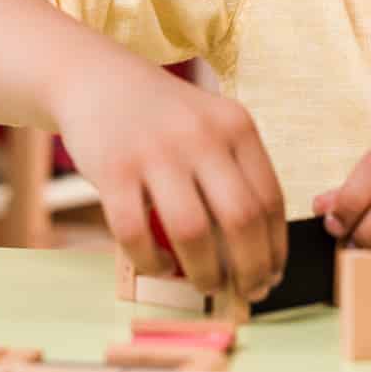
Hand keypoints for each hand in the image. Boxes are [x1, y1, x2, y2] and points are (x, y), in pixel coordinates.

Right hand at [50, 59, 286, 301]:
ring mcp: (155, 151)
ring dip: (205, 273)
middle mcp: (200, 135)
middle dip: (251, 269)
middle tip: (247, 291)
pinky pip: (136, 233)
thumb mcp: (209, 124)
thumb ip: (233, 172)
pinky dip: (152, 261)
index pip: (270, 199)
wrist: (94, 79)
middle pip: (241, 219)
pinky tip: (159, 264)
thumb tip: (259, 251)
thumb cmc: (160, 115)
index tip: (272, 274)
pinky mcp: (113, 169)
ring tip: (207, 285)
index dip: (276, 247)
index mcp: (235, 125)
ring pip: (193, 233)